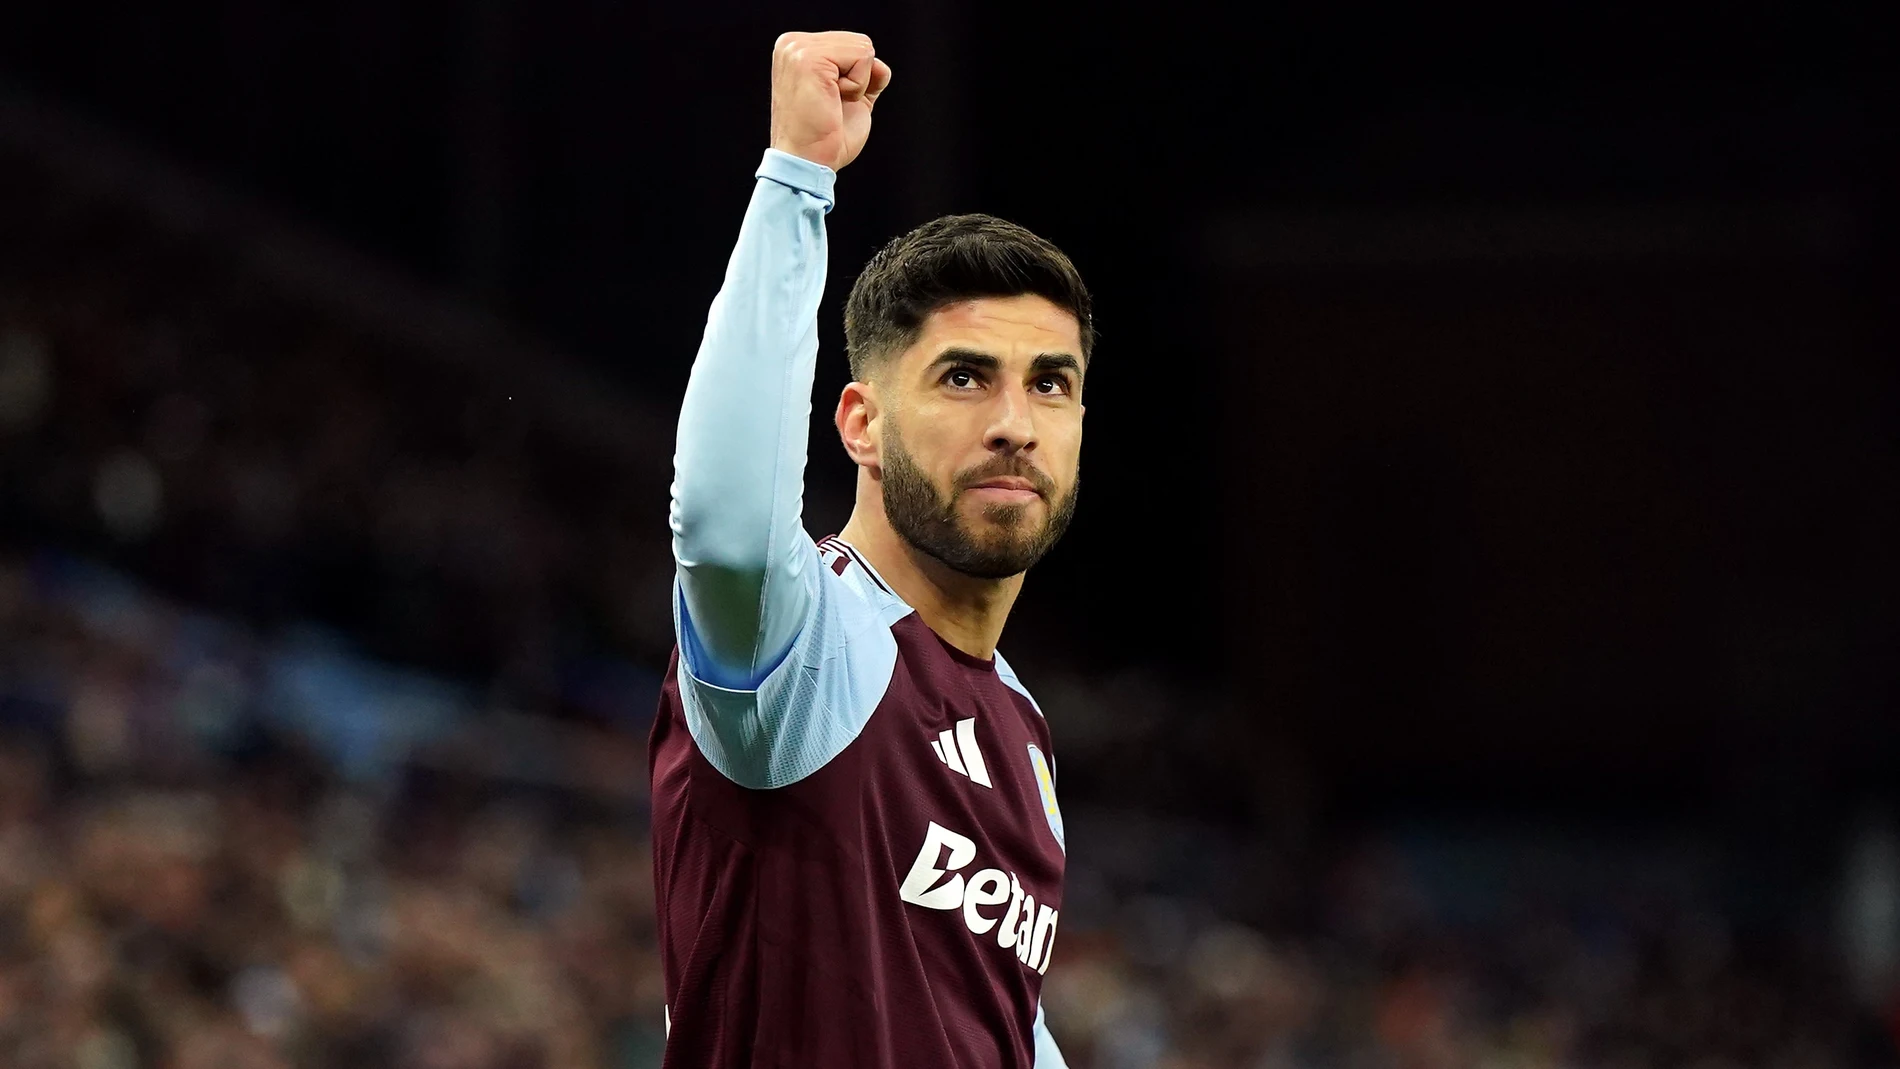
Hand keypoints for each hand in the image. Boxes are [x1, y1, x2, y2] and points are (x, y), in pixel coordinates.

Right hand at [770, 31, 892, 170]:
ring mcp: (798, 49)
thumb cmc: (824, 137)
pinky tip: (833, 100)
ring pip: (863, 48)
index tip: (829, 100)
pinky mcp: (809, 58)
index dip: (854, 77)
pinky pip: (862, 57)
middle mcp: (792, 44)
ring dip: (857, 83)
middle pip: (860, 42)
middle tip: (830, 103)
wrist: (808, 162)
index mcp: (797, 50)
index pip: (851, 44)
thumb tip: (880, 67)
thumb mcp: (849, 98)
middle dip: (857, 78)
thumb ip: (864, 75)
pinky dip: (858, 86)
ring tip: (830, 102)